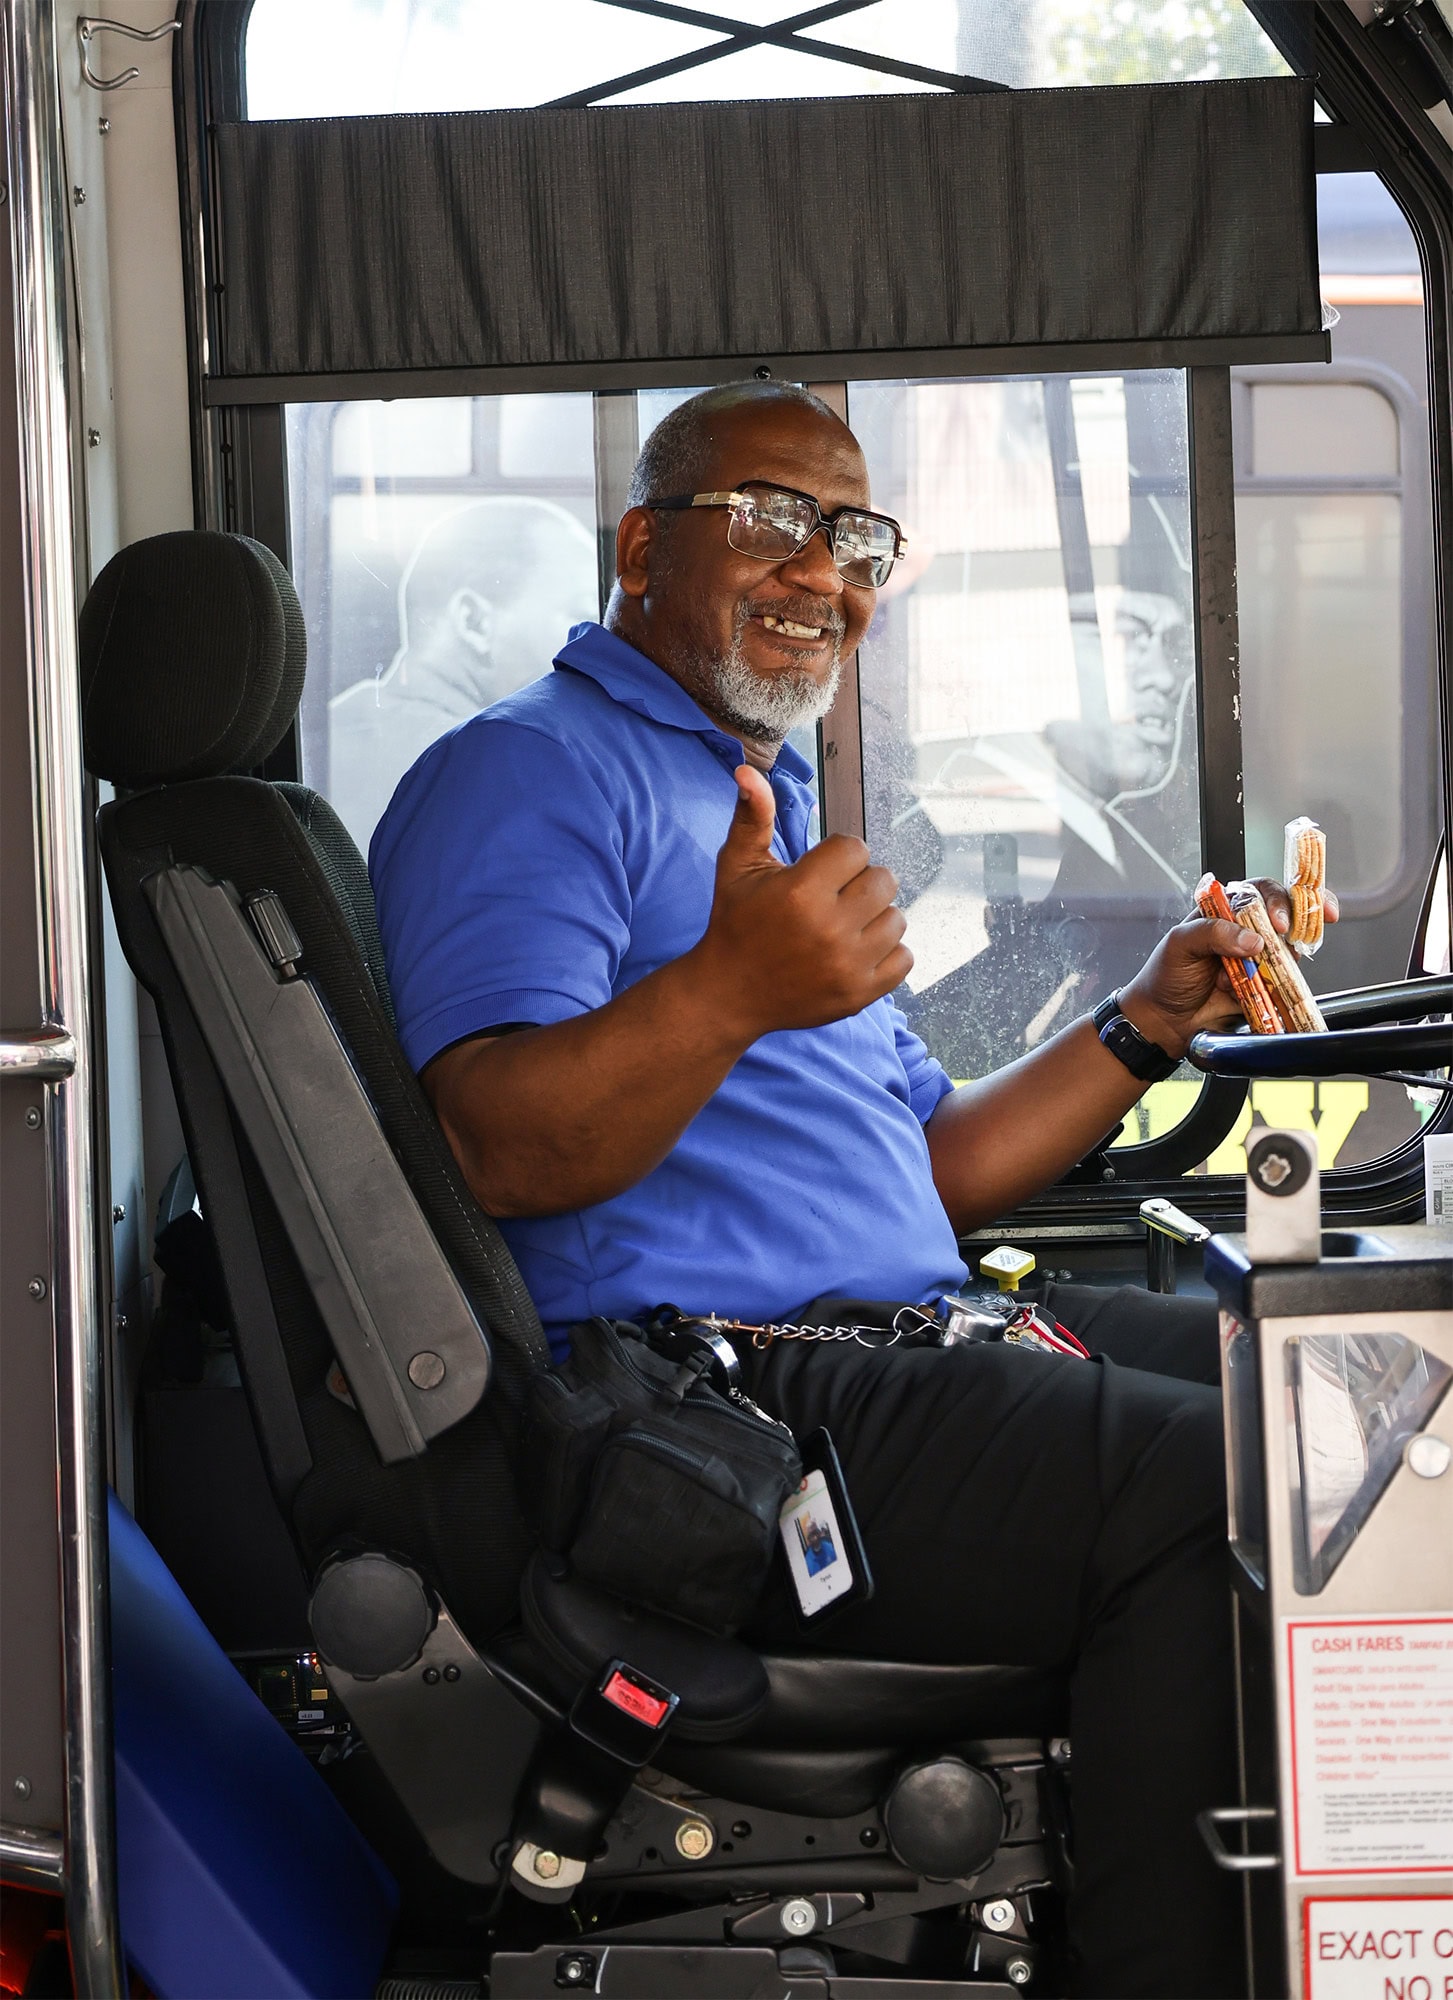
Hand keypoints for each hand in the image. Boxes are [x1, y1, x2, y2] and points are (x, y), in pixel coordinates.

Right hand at [695, 766, 911, 1037]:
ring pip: (897, 919)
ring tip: (843, 926)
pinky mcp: (860, 994)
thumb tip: (747, 770)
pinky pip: (905, 958)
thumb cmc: (735, 923)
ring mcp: (848, 965)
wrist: (728, 994)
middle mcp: (829, 928)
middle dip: (860, 883)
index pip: (856, 848)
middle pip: (883, 880)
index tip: (818, 873)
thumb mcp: (736, 866)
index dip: (838, 856)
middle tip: (832, 899)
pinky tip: (856, 951)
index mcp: (800, 891)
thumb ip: (751, 816)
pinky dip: (887, 953)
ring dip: (874, 918)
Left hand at [1118, 876, 1339, 1059]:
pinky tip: (1244, 993)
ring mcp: (1255, 961)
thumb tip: (1251, 939)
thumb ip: (1212, 932)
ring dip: (1273, 965)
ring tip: (1245, 976)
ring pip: (1286, 954)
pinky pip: (1281, 984)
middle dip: (1290, 932)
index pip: (1259, 892)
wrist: (1164, 1022)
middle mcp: (1243, 933)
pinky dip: (1271, 988)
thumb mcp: (1180, 944)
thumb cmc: (1164, 978)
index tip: (1280, 922)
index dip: (1278, 901)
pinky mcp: (1262, 987)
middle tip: (1283, 945)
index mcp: (1222, 913)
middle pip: (1283, 920)